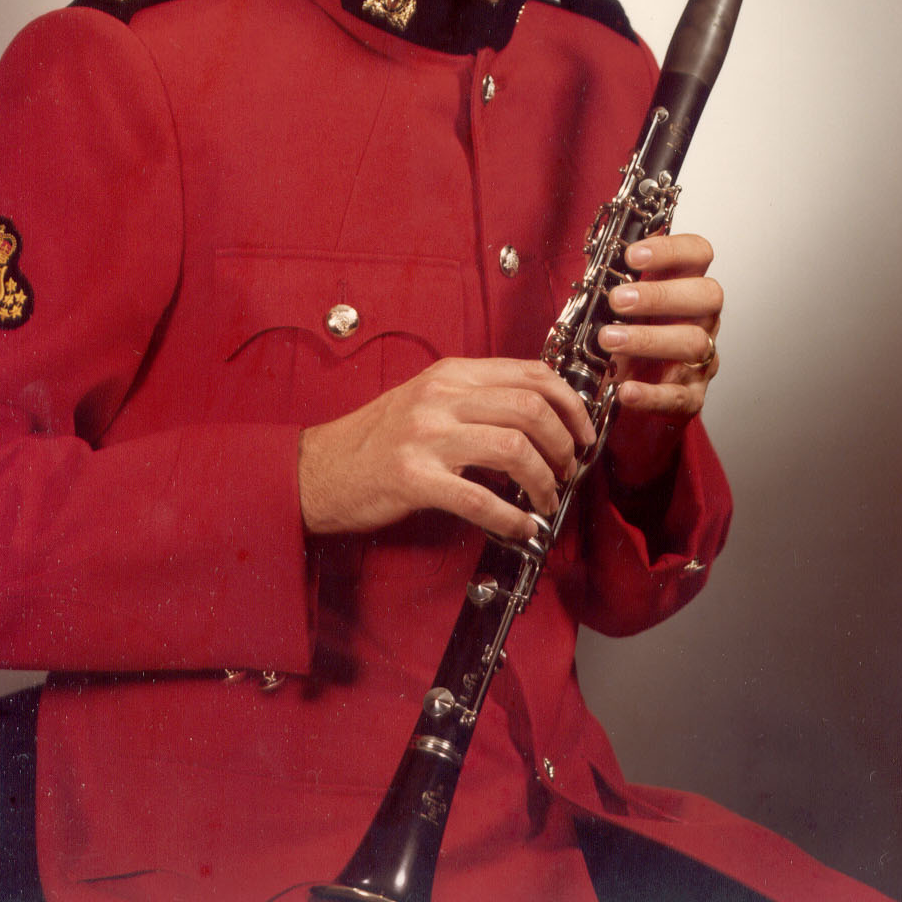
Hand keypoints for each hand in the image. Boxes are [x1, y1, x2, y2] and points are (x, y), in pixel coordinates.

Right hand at [297, 357, 593, 542]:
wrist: (318, 470)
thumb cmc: (375, 439)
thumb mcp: (427, 399)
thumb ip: (476, 398)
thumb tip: (540, 416)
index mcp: (450, 374)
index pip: (531, 373)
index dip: (570, 403)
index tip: (584, 431)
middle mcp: (440, 398)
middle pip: (531, 409)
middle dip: (565, 445)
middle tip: (569, 470)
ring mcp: (426, 437)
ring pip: (514, 449)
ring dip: (544, 481)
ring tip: (546, 500)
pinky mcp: (414, 479)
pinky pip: (480, 499)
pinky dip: (512, 518)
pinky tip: (522, 528)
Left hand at [596, 232, 722, 486]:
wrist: (625, 390)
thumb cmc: (626, 334)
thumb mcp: (617, 301)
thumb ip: (608, 274)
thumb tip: (587, 245)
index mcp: (685, 285)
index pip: (697, 253)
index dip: (670, 250)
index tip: (632, 255)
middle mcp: (701, 318)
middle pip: (706, 295)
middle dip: (660, 295)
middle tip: (617, 300)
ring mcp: (701, 357)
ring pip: (694, 343)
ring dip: (649, 339)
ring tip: (608, 339)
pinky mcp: (691, 396)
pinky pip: (679, 396)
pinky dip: (651, 394)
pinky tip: (625, 389)